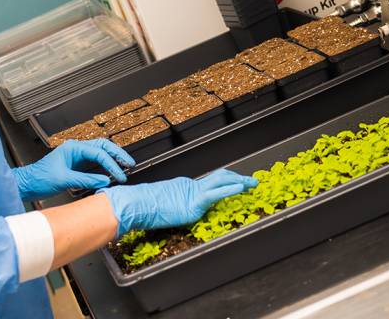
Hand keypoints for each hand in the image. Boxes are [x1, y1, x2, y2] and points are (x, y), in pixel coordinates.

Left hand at [13, 139, 135, 199]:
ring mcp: (76, 155)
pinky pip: (95, 161)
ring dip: (113, 158)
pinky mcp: (76, 164)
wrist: (28, 183)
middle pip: (103, 146)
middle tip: (130, 163)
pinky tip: (111, 171)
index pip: (99, 153)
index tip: (119, 175)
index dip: (112, 164)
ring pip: (100, 152)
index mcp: (73, 147)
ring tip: (125, 165)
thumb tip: (105, 180)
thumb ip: (86, 179)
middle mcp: (76, 149)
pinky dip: (105, 164)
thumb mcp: (64, 179)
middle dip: (117, 154)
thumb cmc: (40, 178)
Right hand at [102, 168, 257, 236]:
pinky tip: (240, 188)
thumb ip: (174, 206)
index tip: (240, 183)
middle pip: (220, 178)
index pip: (212, 182)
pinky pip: (214, 194)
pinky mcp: (193, 202)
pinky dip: (229, 189)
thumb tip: (175, 211)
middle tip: (253, 181)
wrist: (136, 205)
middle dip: (238, 178)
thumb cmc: (145, 208)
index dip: (228, 181)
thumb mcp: (163, 206)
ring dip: (239, 181)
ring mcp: (193, 193)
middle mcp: (191, 187)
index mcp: (186, 187)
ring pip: (221, 182)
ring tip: (252, 183)